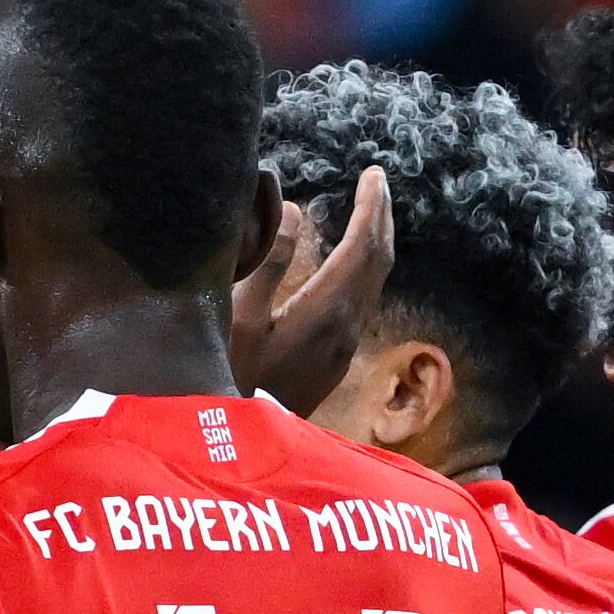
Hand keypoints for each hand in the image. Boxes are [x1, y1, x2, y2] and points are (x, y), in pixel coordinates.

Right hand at [232, 167, 393, 414]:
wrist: (241, 439)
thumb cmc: (231, 376)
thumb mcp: (241, 315)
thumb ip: (269, 260)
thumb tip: (299, 211)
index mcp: (326, 310)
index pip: (363, 247)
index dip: (371, 207)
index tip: (374, 174)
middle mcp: (346, 327)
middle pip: (378, 263)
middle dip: (381, 218)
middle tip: (378, 184)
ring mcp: (344, 346)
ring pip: (373, 283)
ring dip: (374, 244)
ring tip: (369, 214)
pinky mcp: (335, 359)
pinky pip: (361, 301)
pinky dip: (363, 269)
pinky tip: (349, 264)